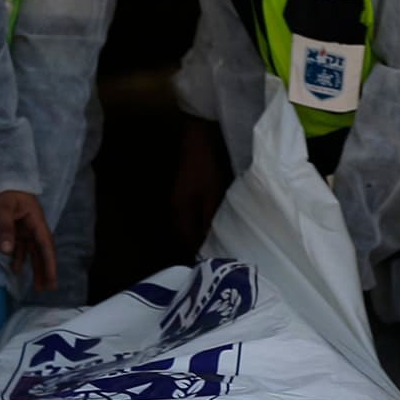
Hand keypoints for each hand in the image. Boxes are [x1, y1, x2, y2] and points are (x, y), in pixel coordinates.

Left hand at [0, 189, 57, 292]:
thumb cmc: (3, 190)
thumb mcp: (2, 208)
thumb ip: (5, 228)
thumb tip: (7, 251)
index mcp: (36, 221)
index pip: (45, 245)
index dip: (49, 264)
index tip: (52, 279)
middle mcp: (34, 226)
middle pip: (42, 251)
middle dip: (46, 270)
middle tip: (48, 288)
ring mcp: (25, 228)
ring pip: (33, 251)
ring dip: (35, 267)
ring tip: (38, 286)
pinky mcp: (17, 229)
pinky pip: (21, 247)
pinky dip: (20, 258)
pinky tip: (17, 270)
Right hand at [171, 119, 227, 252]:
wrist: (198, 135)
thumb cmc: (205, 164)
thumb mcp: (211, 193)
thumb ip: (210, 219)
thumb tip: (211, 245)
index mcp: (179, 213)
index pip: (187, 244)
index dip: (200, 255)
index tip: (217, 265)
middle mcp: (176, 210)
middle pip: (187, 237)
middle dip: (202, 247)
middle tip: (223, 257)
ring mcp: (181, 201)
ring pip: (191, 227)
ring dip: (203, 235)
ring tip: (222, 244)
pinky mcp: (188, 193)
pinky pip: (195, 216)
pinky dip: (205, 222)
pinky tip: (218, 224)